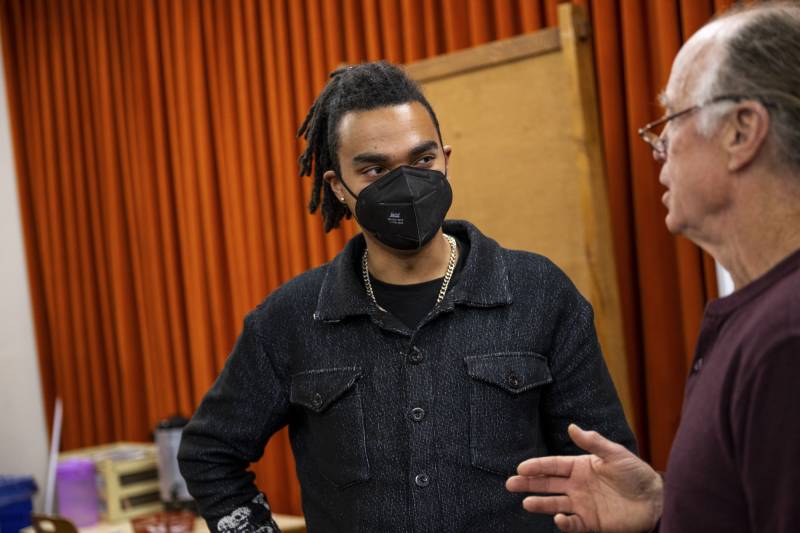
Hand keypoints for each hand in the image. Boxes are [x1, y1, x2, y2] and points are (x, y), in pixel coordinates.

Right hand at [506, 424, 662, 532]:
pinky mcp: (591, 522)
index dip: (537, 466)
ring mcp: (583, 504)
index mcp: (581, 467)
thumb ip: (593, 442)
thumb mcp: (615, 453)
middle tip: (510, 484)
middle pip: (548, 484)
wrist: (656, 499)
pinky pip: (573, 524)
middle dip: (528, 483)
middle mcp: (577, 485)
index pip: (553, 466)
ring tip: (525, 503)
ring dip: (540, 503)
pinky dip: (564, 523)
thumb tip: (571, 426)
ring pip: (555, 504)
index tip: (521, 467)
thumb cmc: (636, 473)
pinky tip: (558, 519)